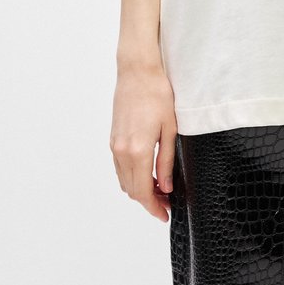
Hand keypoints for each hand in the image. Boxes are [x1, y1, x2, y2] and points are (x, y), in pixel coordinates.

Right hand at [110, 61, 177, 221]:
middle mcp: (122, 151)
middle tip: (167, 203)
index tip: (165, 214)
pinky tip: (146, 172)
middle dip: (149, 201)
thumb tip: (165, 186)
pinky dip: (132, 176)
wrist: (137, 70)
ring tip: (159, 188)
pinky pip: (120, 167)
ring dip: (139, 189)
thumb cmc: (157, 93)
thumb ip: (166, 161)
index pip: (143, 191)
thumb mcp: (169, 128)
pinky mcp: (113, 138)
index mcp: (138, 150)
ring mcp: (115, 145)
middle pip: (132, 190)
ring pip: (124, 180)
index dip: (154, 207)